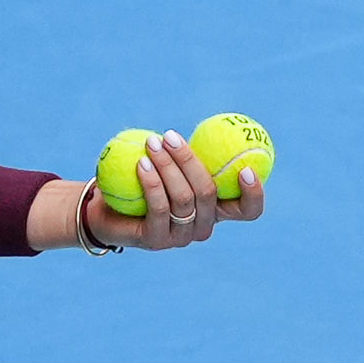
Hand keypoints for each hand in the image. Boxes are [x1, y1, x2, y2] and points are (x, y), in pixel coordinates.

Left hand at [101, 129, 264, 251]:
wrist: (109, 208)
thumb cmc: (146, 177)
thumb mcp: (174, 162)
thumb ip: (192, 151)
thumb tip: (215, 121)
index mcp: (217, 209)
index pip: (248, 211)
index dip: (254, 194)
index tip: (246, 168)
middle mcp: (204, 226)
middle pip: (207, 192)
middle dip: (188, 160)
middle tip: (170, 136)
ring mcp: (181, 237)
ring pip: (183, 198)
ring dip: (166, 166)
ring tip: (151, 144)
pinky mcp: (157, 241)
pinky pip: (159, 208)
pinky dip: (151, 182)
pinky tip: (141, 163)